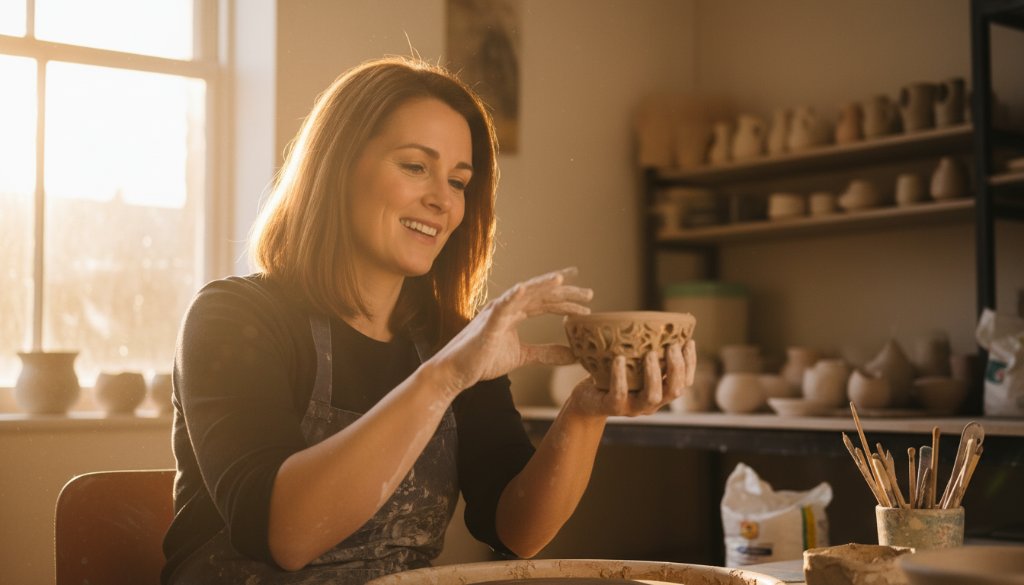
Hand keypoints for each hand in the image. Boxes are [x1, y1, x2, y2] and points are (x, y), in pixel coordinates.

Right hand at [429, 267, 592, 397]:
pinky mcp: (487, 321)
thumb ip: (545, 353)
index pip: (546, 302)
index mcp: (515, 313)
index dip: (566, 299)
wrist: (456, 372)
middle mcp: (508, 307)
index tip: (587, 298)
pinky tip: (527, 287)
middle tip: (589, 294)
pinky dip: (514, 294)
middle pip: (541, 295)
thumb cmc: (483, 361)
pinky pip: (503, 305)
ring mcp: (497, 311)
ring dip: (544, 286)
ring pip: (525, 293)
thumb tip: (572, 355)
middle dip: (565, 292)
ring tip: (564, 280)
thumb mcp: (522, 357)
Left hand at [565, 339, 696, 417]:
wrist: (586, 399)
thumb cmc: (611, 377)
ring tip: (651, 354)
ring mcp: (632, 408)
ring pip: (652, 397)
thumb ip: (643, 350)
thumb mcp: (631, 364)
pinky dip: (620, 377)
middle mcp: (650, 403)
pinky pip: (619, 394)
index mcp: (659, 391)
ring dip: (654, 374)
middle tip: (672, 346)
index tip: (689, 341)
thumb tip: (649, 319)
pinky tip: (618, 359)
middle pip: (674, 390)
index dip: (690, 363)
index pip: (684, 382)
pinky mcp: (612, 408)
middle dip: (676, 368)